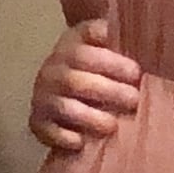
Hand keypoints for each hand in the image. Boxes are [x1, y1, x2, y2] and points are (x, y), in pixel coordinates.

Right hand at [29, 20, 141, 150]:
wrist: (64, 87)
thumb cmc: (98, 67)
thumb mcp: (106, 45)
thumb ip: (118, 38)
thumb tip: (134, 30)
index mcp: (70, 46)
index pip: (84, 51)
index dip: (110, 62)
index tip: (136, 72)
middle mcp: (52, 70)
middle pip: (76, 81)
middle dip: (108, 91)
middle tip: (133, 100)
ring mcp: (42, 96)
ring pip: (63, 106)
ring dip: (89, 117)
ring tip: (112, 125)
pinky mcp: (37, 121)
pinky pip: (44, 128)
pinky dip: (62, 136)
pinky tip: (80, 142)